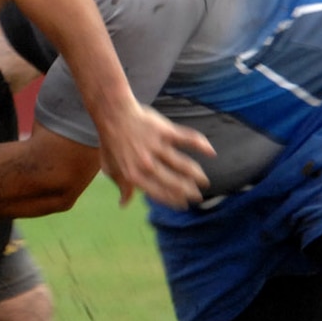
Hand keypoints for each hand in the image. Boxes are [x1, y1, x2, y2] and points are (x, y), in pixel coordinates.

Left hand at [95, 101, 213, 209]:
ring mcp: (157, 147)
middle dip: (189, 192)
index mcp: (134, 176)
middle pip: (175, 182)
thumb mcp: (110, 168)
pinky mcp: (165, 131)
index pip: (159, 193)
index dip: (174, 201)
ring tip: (203, 180)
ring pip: (183, 165)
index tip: (183, 205)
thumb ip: (121, 186)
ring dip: (196, 174)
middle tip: (198, 196)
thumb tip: (124, 204)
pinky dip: (201, 144)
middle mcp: (147, 164)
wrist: (113, 115)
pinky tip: (210, 151)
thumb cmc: (111, 142)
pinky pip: (187, 139)